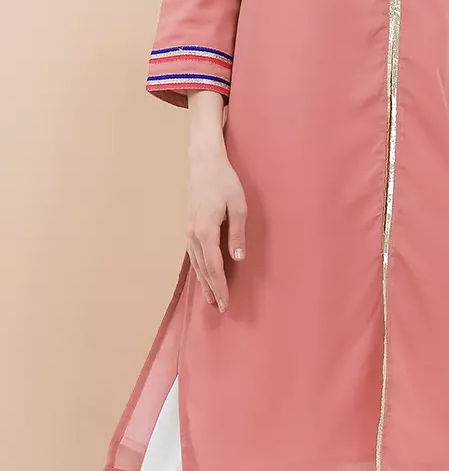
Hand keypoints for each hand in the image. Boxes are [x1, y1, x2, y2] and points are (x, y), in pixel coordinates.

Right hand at [186, 141, 247, 311]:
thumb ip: (237, 234)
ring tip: (209, 298)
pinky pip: (192, 254)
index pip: (213, 267)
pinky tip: (201, 274)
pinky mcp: (189, 226)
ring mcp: (188, 230)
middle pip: (202, 269)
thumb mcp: (238, 206)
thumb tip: (238, 259)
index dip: (220, 286)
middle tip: (219, 308)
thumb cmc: (224, 182)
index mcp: (205, 231)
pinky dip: (198, 268)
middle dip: (211, 289)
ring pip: (195, 263)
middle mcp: (193, 235)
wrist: (204, 163)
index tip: (225, 302)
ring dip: (203, 281)